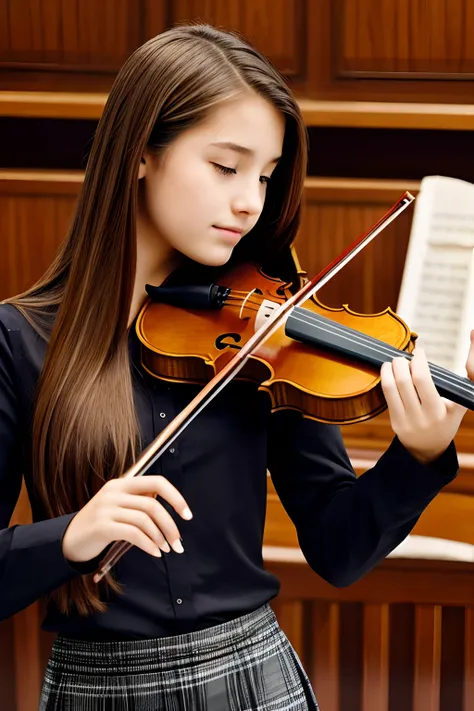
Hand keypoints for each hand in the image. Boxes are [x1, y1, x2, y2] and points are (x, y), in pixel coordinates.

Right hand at [62, 475, 192, 562]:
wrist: (69, 540)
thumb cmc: (100, 525)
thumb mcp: (119, 507)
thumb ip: (139, 503)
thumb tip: (170, 510)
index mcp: (122, 484)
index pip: (157, 482)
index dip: (176, 497)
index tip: (187, 515)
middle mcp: (114, 492)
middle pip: (153, 505)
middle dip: (170, 526)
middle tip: (179, 544)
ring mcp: (107, 508)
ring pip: (145, 520)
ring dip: (160, 537)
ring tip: (165, 549)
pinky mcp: (102, 526)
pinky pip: (133, 533)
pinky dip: (148, 544)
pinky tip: (154, 553)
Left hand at [380, 331, 473, 463]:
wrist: (430, 448)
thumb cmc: (446, 420)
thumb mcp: (459, 404)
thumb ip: (467, 381)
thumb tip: (472, 349)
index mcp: (439, 411)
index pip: (422, 380)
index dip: (418, 361)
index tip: (420, 353)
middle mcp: (421, 416)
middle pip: (404, 382)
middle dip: (402, 363)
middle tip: (405, 355)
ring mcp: (405, 420)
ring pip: (391, 388)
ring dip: (390, 369)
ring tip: (394, 361)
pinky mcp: (394, 422)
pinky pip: (386, 396)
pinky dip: (385, 379)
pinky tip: (387, 371)